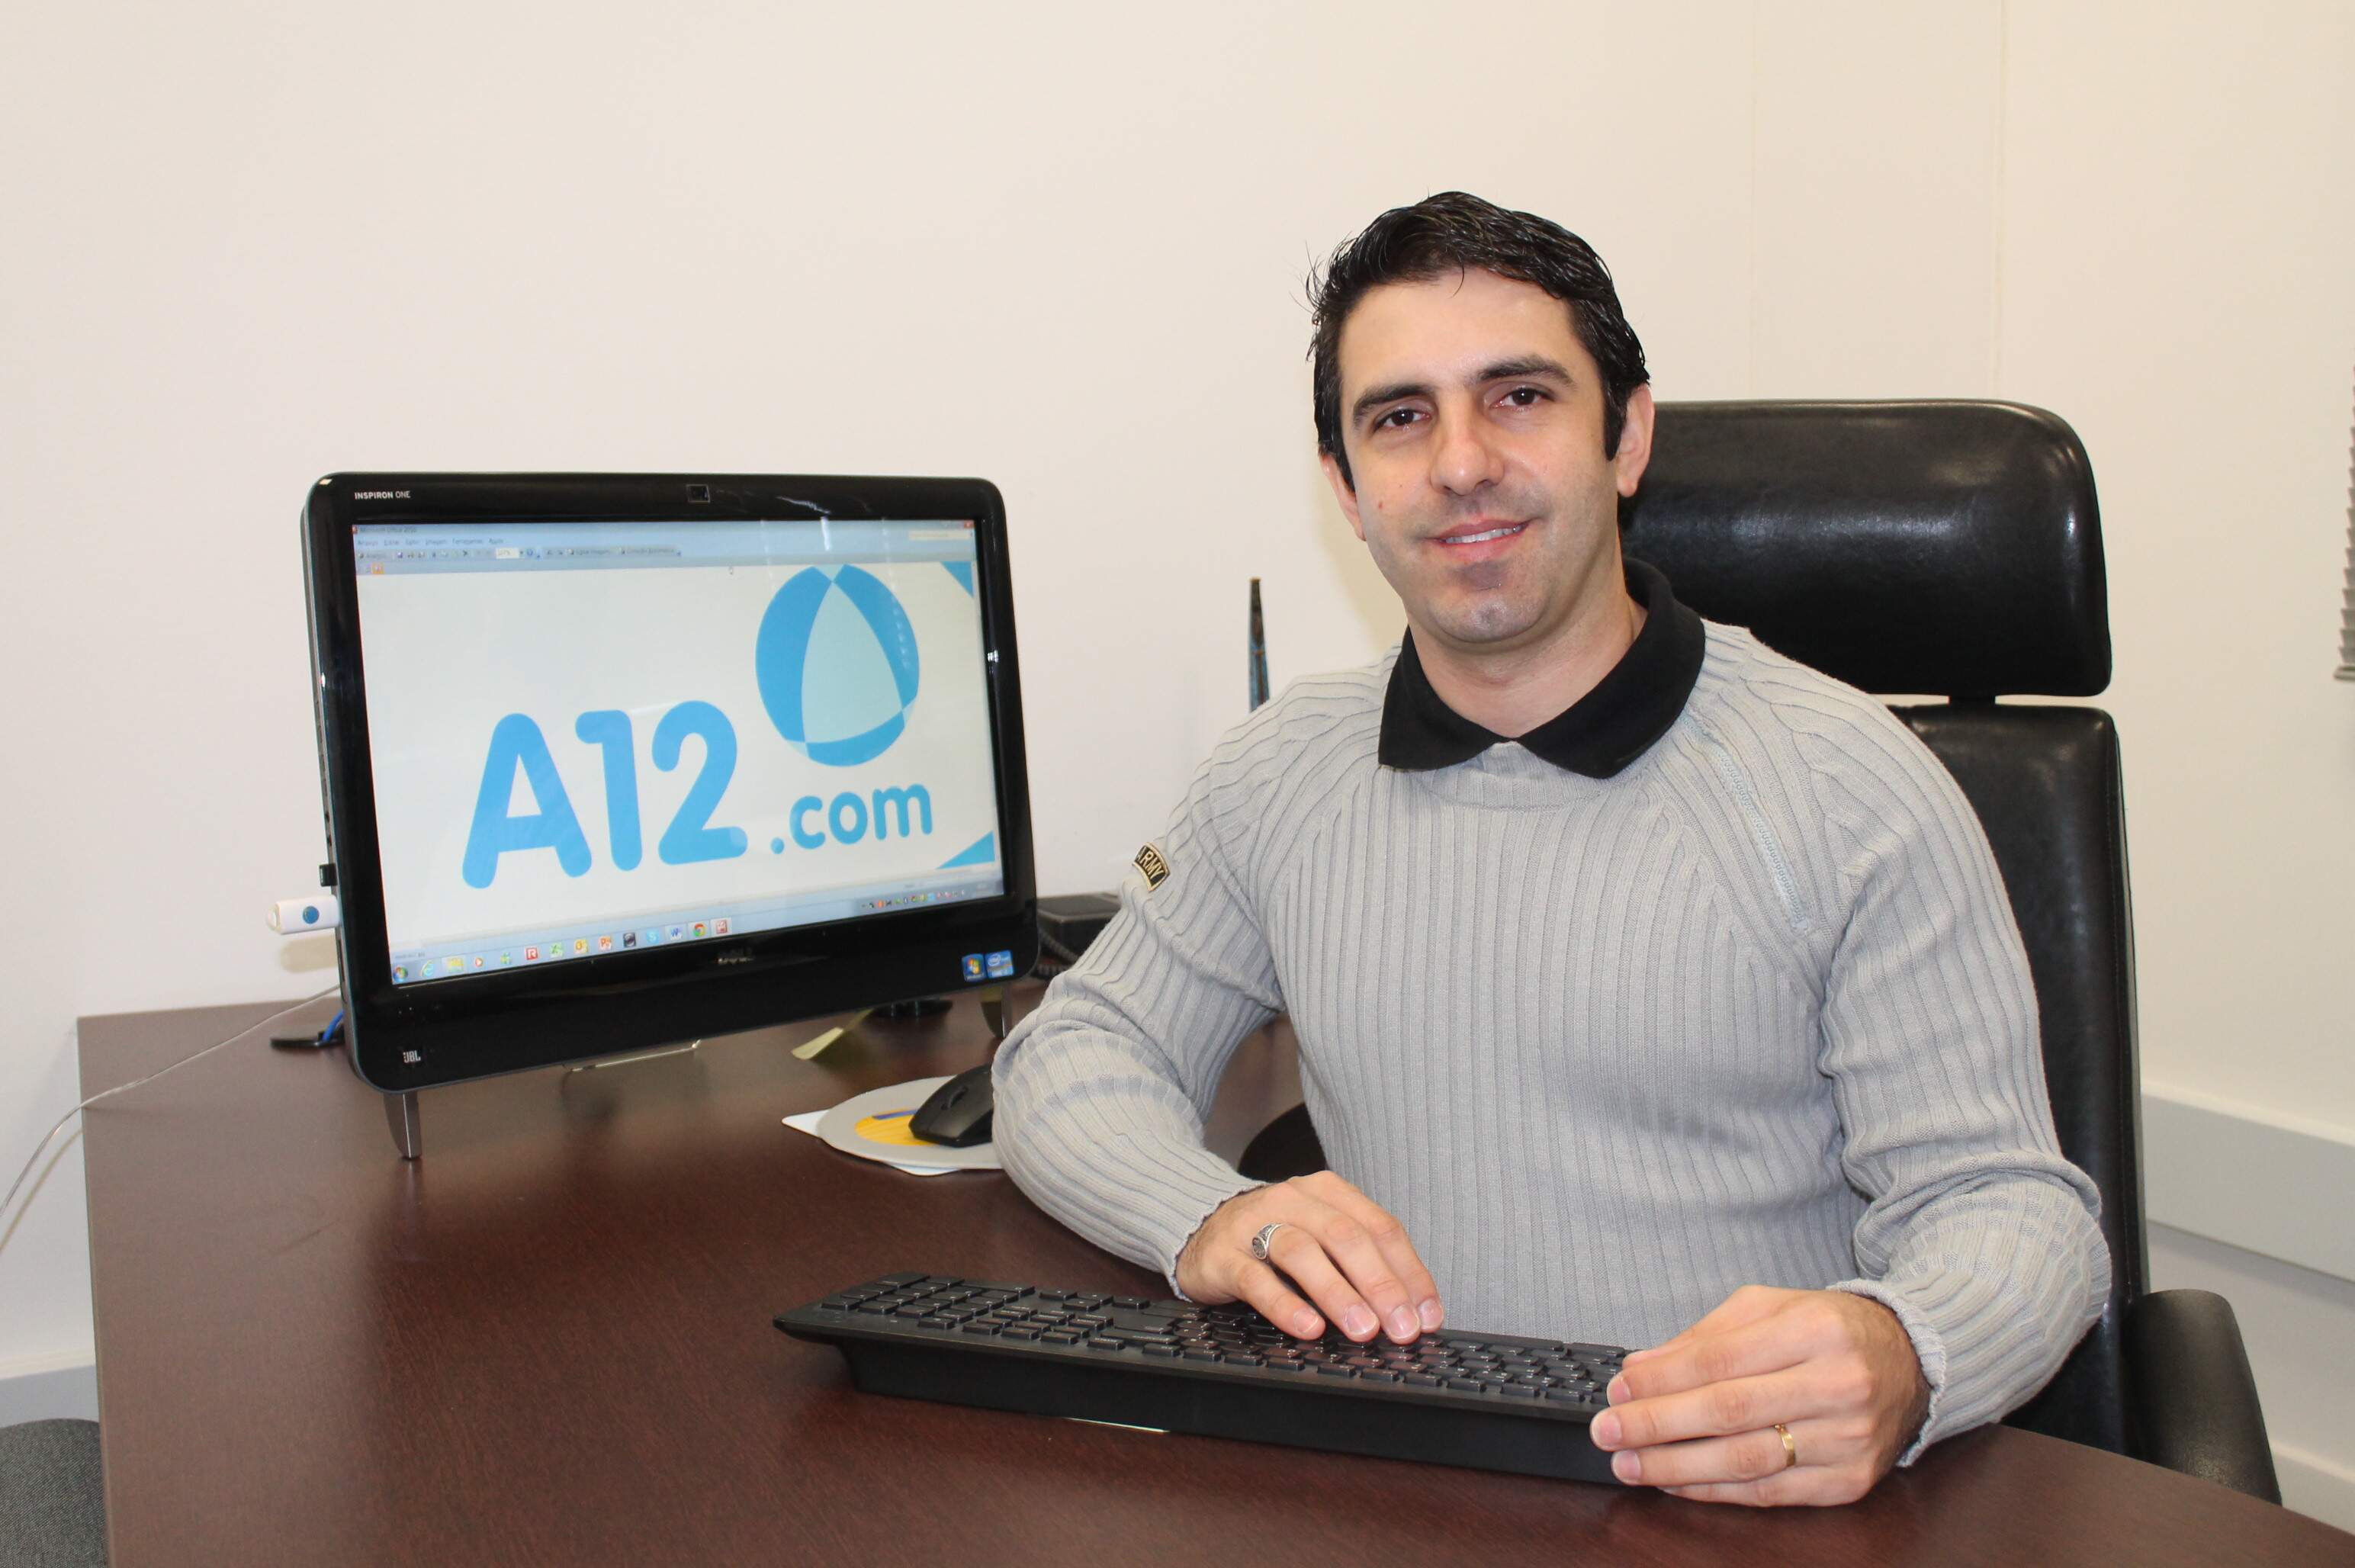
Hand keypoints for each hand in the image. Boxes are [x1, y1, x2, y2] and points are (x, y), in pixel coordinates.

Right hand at [1175, 1172, 1442, 1343]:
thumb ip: (1360, 1264)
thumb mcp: (1321, 1238)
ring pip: (1302, 1252)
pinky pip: (1256, 1278)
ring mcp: (1255, 1224)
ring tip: (1362, 1329)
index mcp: (1328, 1192)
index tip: (1427, 1315)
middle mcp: (1294, 1200)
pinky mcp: (1223, 1254)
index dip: (1409, 1272)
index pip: (1381, 1228)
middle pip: (1345, 1237)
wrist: (1199, 1225)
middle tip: (1402, 1327)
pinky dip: (1285, 1304)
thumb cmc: (1274, 1238)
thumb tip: (1411, 1311)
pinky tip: (1307, 1327)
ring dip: (1338, 1292)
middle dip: (1381, 1285)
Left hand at [1587, 1286, 1930, 1505]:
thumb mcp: (1768, 1308)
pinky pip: (1770, 1493)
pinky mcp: (1850, 1481)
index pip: (1719, 1361)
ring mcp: (1847, 1439)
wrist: (1910, 1361)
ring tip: (1630, 1464)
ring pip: (1746, 1461)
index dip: (1662, 1380)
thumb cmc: (1827, 1330)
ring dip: (1677, 1467)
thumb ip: (1703, 1337)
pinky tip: (1676, 1484)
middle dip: (1657, 1425)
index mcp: (1814, 1331)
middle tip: (1607, 1432)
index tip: (1618, 1388)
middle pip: (1728, 1412)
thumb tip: (1641, 1368)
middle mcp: (1836, 1385)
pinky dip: (1716, 1492)